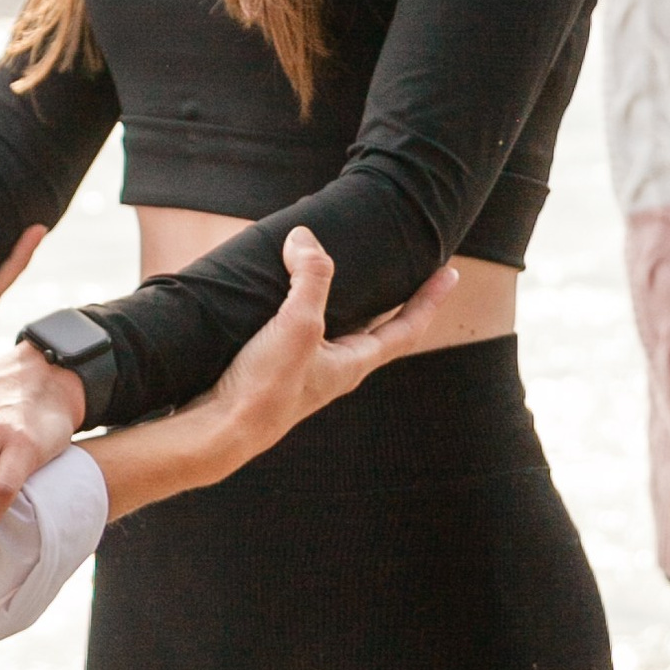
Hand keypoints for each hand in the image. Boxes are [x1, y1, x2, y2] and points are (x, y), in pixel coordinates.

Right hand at [94, 237, 457, 522]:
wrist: (219, 430)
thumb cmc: (267, 387)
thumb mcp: (298, 325)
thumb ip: (308, 278)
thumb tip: (304, 238)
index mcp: (354, 363)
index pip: (406, 328)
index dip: (429, 299)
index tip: (449, 272)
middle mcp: (335, 369)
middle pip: (375, 329)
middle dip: (389, 299)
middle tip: (402, 270)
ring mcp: (305, 371)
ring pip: (335, 329)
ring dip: (343, 301)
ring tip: (343, 274)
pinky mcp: (274, 370)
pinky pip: (298, 330)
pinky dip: (302, 307)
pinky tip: (283, 295)